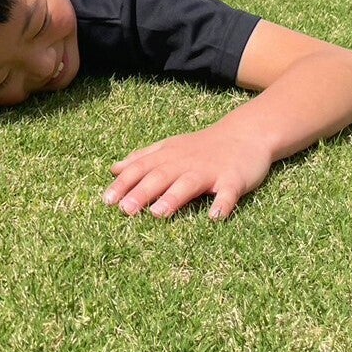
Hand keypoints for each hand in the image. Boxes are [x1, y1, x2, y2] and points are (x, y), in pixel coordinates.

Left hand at [103, 124, 272, 220]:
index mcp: (168, 156)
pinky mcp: (234, 179)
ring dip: (173, 198)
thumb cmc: (202, 146)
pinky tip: (215, 217)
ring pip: (189, 184)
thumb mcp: (169, 147)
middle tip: (125, 210)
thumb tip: (114, 169)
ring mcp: (210, 171)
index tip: (106, 200)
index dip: (124, 184)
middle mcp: (185, 163)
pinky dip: (223, 204)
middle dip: (142, 193)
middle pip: (160, 177)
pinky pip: (228, 193)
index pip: (141, 169)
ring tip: (158, 214)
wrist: (245, 134)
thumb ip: (142, 158)